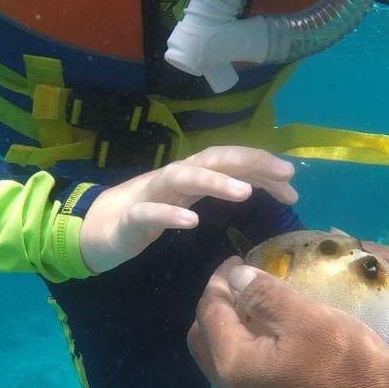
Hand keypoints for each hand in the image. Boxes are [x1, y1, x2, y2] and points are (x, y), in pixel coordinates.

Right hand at [79, 146, 296, 272]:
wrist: (96, 228)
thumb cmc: (150, 213)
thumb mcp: (192, 200)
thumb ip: (226, 191)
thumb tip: (274, 187)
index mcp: (192, 174)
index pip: (231, 160)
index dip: (261, 165)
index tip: (291, 179)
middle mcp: (175, 176)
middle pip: (213, 159)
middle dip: (249, 163)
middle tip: (283, 174)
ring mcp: (151, 194)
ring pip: (183, 178)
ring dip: (214, 182)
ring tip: (244, 193)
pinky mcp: (132, 218)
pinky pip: (151, 213)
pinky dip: (171, 215)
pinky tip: (192, 221)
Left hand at [188, 259, 388, 387]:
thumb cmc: (345, 373)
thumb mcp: (309, 320)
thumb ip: (266, 294)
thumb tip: (235, 276)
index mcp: (233, 366)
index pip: (209, 311)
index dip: (220, 280)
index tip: (240, 260)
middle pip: (205, 340)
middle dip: (218, 306)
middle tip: (244, 283)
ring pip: (223, 362)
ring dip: (233, 331)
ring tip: (261, 308)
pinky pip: (243, 380)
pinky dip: (248, 353)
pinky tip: (276, 343)